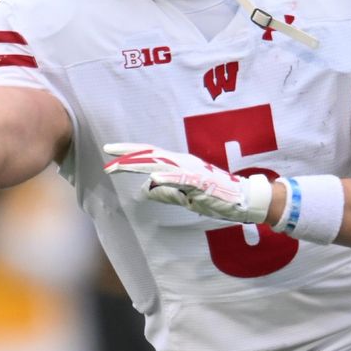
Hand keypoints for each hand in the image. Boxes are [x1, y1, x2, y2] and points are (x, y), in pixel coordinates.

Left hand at [103, 143, 272, 222]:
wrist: (243, 199)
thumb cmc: (216, 196)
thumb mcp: (185, 196)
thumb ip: (167, 192)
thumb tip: (146, 189)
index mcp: (179, 164)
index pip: (150, 155)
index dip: (130, 153)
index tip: (110, 153)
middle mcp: (183, 162)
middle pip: (151, 154)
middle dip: (128, 154)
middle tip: (107, 151)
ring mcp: (192, 171)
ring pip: (161, 163)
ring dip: (139, 163)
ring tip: (120, 164)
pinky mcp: (201, 182)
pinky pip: (181, 179)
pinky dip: (167, 177)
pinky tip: (152, 178)